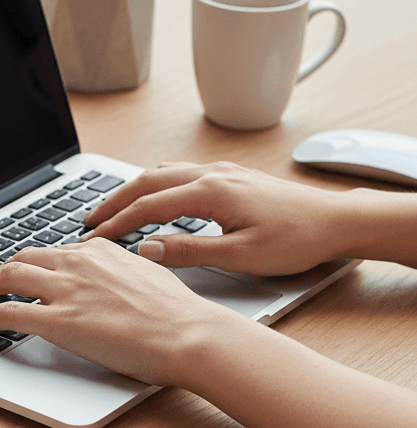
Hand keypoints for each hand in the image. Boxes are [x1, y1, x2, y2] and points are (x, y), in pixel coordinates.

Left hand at [0, 240, 239, 387]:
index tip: (25, 268)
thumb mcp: (152, 275)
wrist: (189, 334)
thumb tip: (126, 267)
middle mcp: (78, 264)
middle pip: (24, 259)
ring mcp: (65, 291)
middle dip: (2, 268)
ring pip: (8, 278)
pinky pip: (6, 313)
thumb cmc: (179, 315)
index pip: (55, 251)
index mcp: (101, 252)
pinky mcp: (57, 321)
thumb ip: (128, 269)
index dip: (34, 262)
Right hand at [80, 161, 344, 275]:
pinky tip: (154, 196)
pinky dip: (156, 184)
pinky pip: (181, 172)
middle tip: (89, 221)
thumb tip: (146, 249)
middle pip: (147, 181)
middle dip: (114, 200)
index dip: (116, 223)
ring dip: (133, 190)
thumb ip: (188, 250)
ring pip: (163, 172)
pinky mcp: (231, 176)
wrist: (338, 221)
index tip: (93, 238)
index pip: (148, 206)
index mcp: (210, 192)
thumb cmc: (296, 240)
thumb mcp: (240, 256)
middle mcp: (212, 174)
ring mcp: (222, 171)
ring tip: (113, 209)